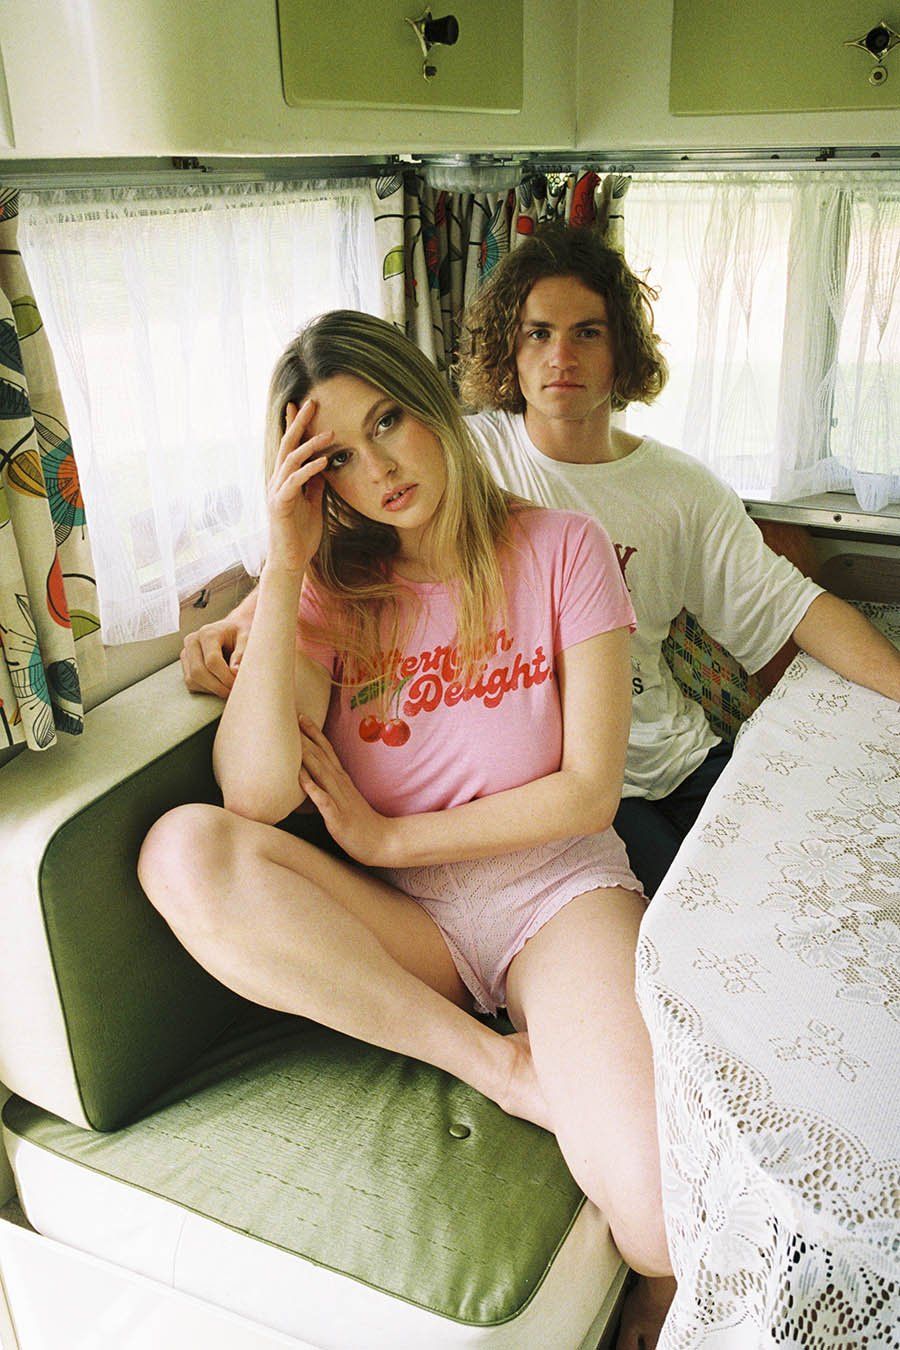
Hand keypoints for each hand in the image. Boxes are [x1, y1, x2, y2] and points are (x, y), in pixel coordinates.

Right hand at [181, 616, 249, 696]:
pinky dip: (206, 689)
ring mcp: (186, 653)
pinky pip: (191, 683)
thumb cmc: (240, 634)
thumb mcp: (247, 638)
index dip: (225, 677)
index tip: (238, 684)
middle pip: (198, 672)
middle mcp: (192, 641)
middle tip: (233, 692)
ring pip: (192, 680)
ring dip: (211, 690)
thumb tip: (234, 672)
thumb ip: (242, 653)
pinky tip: (220, 685)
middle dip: (217, 687)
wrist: (231, 630)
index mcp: (208, 633)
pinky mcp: (185, 664)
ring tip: (228, 689)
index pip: (212, 661)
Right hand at [267, 398, 332, 572]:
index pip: (290, 446)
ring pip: (290, 460)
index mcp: (285, 479)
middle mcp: (277, 481)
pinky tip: (323, 462)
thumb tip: (323, 466)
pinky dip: (309, 470)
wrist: (291, 560)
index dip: (294, 425)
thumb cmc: (301, 534)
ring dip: (310, 445)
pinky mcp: (280, 505)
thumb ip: (315, 484)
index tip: (302, 405)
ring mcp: (276, 492)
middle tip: (311, 402)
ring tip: (330, 434)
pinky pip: (294, 482)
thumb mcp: (314, 504)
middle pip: (287, 445)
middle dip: (299, 423)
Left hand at [298, 716, 395, 866]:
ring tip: (293, 742)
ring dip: (307, 757)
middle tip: (290, 719)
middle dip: (306, 738)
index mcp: (341, 780)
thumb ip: (328, 788)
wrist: (383, 842)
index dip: (314, 733)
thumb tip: (309, 781)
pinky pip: (324, 801)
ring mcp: (340, 800)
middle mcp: (340, 785)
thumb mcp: (343, 800)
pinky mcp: (338, 818)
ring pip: (322, 774)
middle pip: (321, 756)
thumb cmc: (360, 823)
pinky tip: (301, 779)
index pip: (326, 751)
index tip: (301, 716)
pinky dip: (313, 789)